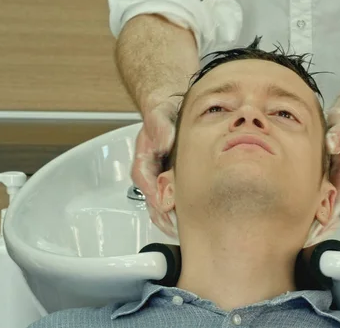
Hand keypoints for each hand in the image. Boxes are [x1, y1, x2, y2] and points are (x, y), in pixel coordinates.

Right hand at [131, 102, 177, 237]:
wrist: (173, 108)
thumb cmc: (165, 112)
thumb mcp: (161, 115)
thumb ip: (161, 127)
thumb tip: (165, 143)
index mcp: (144, 158)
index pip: (144, 180)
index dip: (154, 196)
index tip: (164, 208)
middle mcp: (152, 172)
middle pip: (153, 199)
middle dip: (163, 217)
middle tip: (178, 230)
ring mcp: (163, 178)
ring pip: (162, 204)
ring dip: (171, 219)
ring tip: (186, 232)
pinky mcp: (175, 182)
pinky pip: (176, 200)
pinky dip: (182, 212)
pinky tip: (196, 220)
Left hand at [304, 107, 339, 246]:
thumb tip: (333, 143)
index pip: (338, 207)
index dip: (326, 223)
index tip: (313, 236)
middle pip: (331, 217)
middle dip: (317, 233)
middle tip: (299, 247)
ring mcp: (332, 186)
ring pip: (323, 213)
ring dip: (312, 228)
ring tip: (294, 243)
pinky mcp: (324, 183)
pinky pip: (316, 204)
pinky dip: (307, 216)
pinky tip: (292, 222)